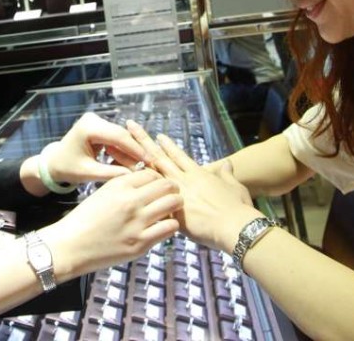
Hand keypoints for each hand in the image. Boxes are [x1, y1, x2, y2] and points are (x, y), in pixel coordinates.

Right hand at [39, 169, 180, 278]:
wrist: (71, 245)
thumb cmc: (85, 219)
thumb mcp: (103, 192)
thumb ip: (125, 185)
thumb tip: (149, 180)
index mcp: (119, 185)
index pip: (152, 173)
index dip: (159, 178)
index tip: (159, 185)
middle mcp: (130, 201)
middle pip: (167, 185)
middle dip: (173, 189)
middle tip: (172, 195)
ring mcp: (137, 223)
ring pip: (173, 204)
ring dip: (176, 205)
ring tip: (171, 209)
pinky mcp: (140, 243)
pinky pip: (170, 227)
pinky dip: (171, 224)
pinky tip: (164, 225)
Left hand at [43, 112, 148, 184]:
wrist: (54, 162)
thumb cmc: (67, 168)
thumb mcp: (89, 174)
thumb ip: (111, 173)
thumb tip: (135, 175)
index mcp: (88, 128)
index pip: (118, 136)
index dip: (135, 148)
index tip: (149, 160)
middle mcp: (94, 119)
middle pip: (121, 134)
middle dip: (136, 149)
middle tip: (151, 164)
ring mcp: (97, 120)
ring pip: (121, 135)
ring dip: (132, 149)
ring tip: (144, 163)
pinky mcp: (99, 126)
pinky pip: (116, 137)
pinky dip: (124, 148)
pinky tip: (133, 160)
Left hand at [126, 120, 260, 252]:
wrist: (234, 226)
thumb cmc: (237, 207)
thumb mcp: (234, 186)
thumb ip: (227, 175)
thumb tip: (227, 164)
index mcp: (197, 174)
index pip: (177, 156)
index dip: (166, 145)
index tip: (156, 135)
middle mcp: (183, 181)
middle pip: (158, 158)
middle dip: (143, 141)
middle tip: (129, 126)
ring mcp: (175, 195)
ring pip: (149, 175)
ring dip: (132, 161)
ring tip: (117, 149)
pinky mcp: (170, 213)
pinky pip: (148, 202)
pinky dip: (136, 194)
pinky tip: (121, 188)